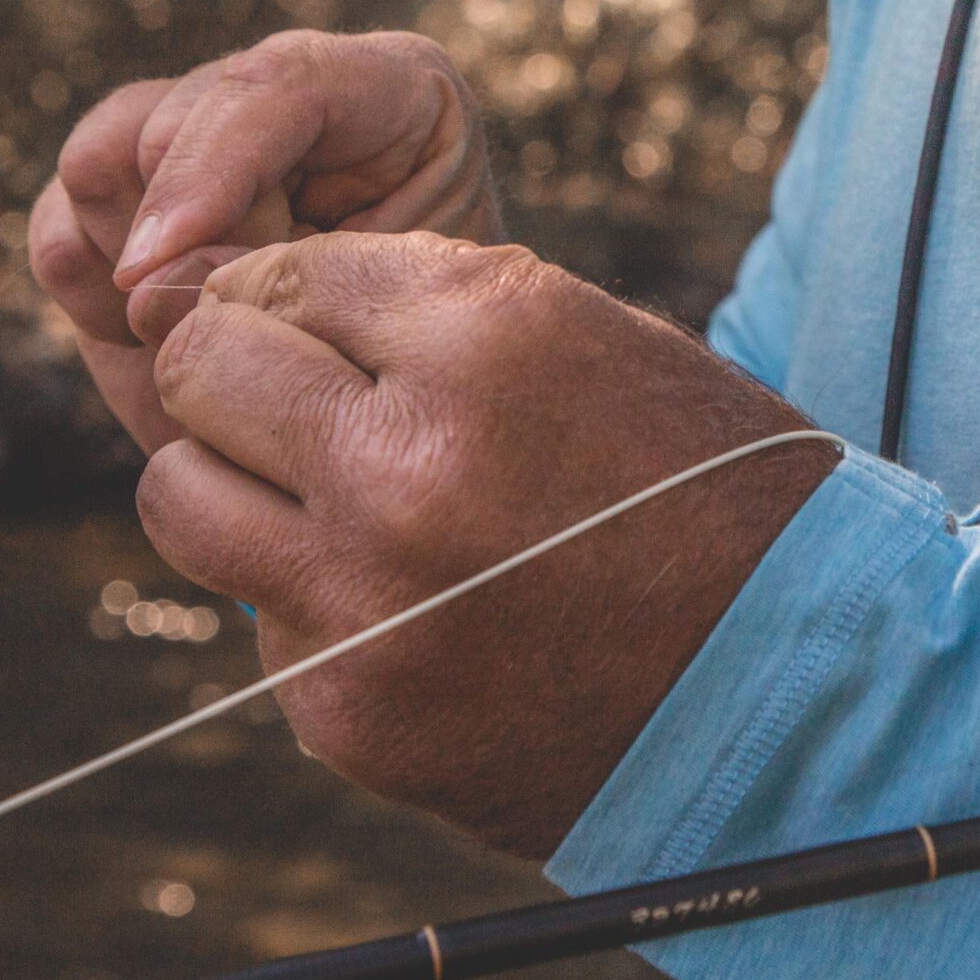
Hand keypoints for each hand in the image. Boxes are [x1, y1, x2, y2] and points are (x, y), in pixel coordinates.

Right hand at [28, 30, 502, 451]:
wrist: (400, 412)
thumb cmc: (431, 362)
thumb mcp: (391, 315)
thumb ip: (289, 282)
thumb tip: (145, 284)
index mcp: (395, 91)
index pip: (277, 85)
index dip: (210, 170)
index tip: (157, 265)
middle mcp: (289, 93)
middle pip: (174, 126)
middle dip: (183, 243)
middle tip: (228, 329)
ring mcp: (205, 136)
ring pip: (102, 162)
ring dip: (131, 262)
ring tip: (202, 332)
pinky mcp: (130, 197)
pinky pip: (64, 225)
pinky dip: (90, 290)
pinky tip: (156, 337)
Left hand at [140, 232, 838, 855]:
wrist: (798, 684)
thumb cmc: (709, 487)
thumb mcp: (597, 341)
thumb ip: (432, 307)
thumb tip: (260, 297)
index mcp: (488, 336)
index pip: (283, 272)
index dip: (285, 293)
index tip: (303, 323)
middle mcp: (405, 459)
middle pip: (200, 367)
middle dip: (232, 367)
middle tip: (287, 396)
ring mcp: (363, 596)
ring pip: (182, 498)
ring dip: (234, 482)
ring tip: (325, 497)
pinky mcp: (348, 708)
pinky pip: (262, 618)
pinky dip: (316, 601)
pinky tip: (415, 604)